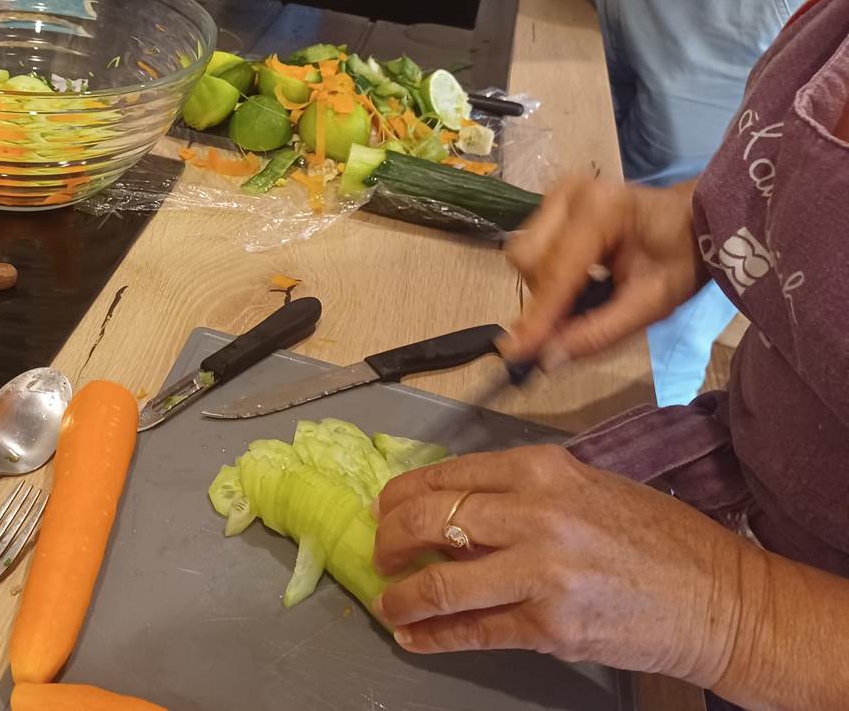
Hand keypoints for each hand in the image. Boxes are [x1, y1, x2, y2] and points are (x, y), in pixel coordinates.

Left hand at [371, 445, 757, 684]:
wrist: (724, 600)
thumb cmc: (662, 539)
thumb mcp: (589, 486)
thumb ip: (524, 491)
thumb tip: (457, 503)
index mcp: (542, 470)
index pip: (446, 475)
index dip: (402, 496)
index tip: (386, 508)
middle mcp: (536, 514)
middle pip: (430, 521)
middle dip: (391, 540)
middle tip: (382, 553)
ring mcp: (541, 573)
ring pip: (440, 582)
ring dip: (401, 594)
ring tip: (389, 600)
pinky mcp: (550, 626)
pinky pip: (471, 631)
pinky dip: (431, 636)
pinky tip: (413, 636)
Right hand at [500, 175, 702, 368]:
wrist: (693, 219)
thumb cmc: (680, 259)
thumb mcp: (651, 304)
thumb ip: (599, 333)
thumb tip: (547, 358)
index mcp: (602, 212)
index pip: (558, 272)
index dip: (539, 316)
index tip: (518, 353)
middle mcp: (571, 194)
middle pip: (529, 259)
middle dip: (545, 295)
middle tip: (573, 316)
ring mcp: (559, 192)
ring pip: (524, 252)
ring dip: (544, 283)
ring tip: (582, 290)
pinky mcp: (553, 198)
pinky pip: (531, 243)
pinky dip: (547, 269)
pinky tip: (577, 274)